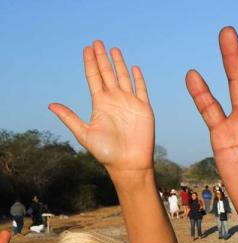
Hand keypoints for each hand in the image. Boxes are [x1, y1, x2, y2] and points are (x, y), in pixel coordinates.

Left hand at [49, 42, 153, 174]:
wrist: (129, 163)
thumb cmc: (106, 152)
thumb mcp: (84, 133)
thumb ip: (70, 117)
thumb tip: (51, 105)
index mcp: (100, 104)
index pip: (94, 78)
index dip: (90, 63)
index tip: (86, 49)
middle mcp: (114, 100)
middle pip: (107, 73)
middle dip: (102, 58)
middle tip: (97, 42)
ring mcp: (129, 103)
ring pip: (123, 78)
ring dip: (118, 63)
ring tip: (113, 49)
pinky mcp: (144, 109)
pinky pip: (141, 90)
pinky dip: (138, 79)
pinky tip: (134, 68)